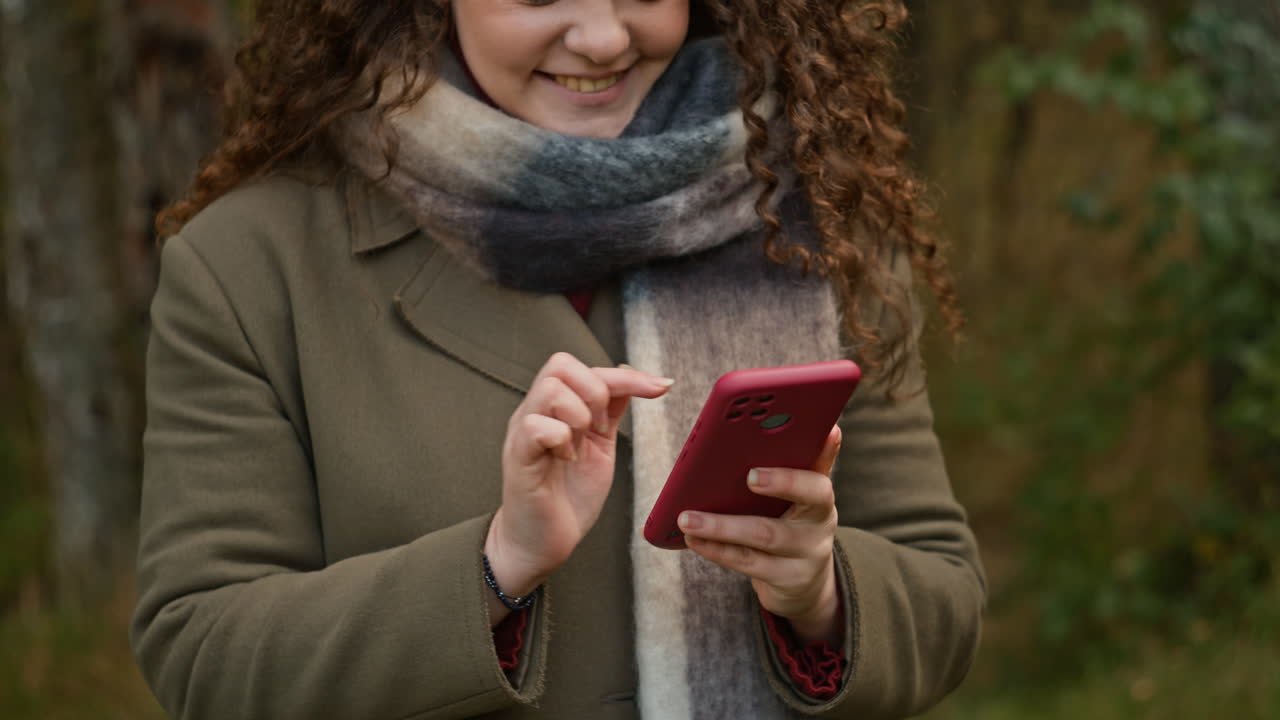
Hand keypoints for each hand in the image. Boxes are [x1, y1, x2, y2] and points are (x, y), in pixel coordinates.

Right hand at [485, 353, 672, 620]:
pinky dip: (561, 439)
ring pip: (550, 389)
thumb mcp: (600, 446)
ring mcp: (524, 432)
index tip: (662, 387)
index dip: (627, 375)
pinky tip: (568, 460)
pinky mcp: (517, 457)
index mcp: (556, 407)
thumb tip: (635, 376)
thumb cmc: (568, 496)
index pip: (585, 368)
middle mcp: (536, 412)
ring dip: (579, 415)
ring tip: (582, 445)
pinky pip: (536, 426)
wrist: (543, 542)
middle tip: (601, 428)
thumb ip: (611, 412)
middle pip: (561, 364)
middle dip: (596, 391)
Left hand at [679, 425, 842, 645]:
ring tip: (686, 518)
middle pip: (781, 521)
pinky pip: (745, 563)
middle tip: (734, 483)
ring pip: (760, 541)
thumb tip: (830, 428)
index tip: (752, 474)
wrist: (807, 579)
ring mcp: (802, 559)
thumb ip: (811, 460)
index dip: (788, 479)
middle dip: (755, 499)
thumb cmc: (797, 520)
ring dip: (720, 528)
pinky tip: (692, 537)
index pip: (816, 486)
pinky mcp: (784, 580)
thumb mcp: (808, 494)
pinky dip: (716, 549)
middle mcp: (817, 530)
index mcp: (821, 500)